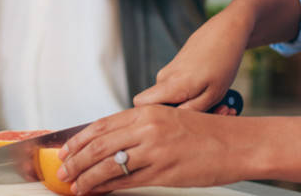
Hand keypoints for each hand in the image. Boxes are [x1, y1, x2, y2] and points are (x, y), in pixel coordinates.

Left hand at [57, 106, 244, 194]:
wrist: (238, 144)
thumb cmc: (207, 134)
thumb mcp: (170, 121)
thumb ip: (141, 129)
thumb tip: (111, 143)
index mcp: (148, 112)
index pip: (102, 125)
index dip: (78, 139)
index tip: (64, 150)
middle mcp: (148, 128)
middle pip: (99, 144)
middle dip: (75, 160)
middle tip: (62, 172)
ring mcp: (155, 150)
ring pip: (108, 164)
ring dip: (86, 177)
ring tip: (74, 185)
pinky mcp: (164, 171)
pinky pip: (127, 181)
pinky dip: (106, 187)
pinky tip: (96, 191)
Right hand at [132, 11, 250, 113]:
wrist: (226, 31)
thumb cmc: (223, 60)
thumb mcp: (213, 94)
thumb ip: (190, 111)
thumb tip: (172, 125)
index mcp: (171, 85)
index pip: (140, 105)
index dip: (151, 117)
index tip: (174, 124)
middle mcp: (164, 77)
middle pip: (160, 106)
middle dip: (182, 116)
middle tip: (214, 114)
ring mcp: (169, 71)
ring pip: (172, 98)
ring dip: (193, 105)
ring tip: (222, 104)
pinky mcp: (176, 68)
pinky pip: (178, 88)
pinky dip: (195, 94)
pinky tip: (216, 93)